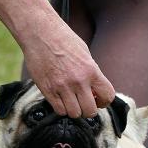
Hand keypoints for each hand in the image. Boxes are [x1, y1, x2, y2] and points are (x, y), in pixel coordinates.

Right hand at [0, 0, 114, 117]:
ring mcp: (62, 87)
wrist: (40, 33)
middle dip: (89, 109)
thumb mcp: (85, 53)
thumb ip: (91, 72)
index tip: (99, 100)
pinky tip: (60, 99)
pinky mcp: (47, 90)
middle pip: (90, 110)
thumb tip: (94, 89)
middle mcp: (78, 81)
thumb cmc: (63, 39)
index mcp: (91, 70)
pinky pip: (59, 110)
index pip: (107, 96)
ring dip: (74, 110)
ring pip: (74, 113)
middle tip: (84, 103)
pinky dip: (61, 108)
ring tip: (71, 100)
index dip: (104, 101)